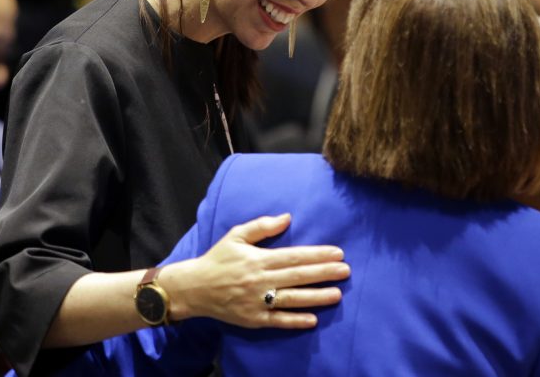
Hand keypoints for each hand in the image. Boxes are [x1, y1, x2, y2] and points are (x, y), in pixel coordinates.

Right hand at [163, 214, 349, 328]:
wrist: (194, 288)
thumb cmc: (218, 259)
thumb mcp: (236, 235)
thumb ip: (262, 226)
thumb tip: (287, 218)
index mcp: (258, 259)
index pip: (293, 257)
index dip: (316, 255)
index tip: (337, 253)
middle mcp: (259, 280)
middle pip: (297, 276)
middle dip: (323, 273)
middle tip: (345, 271)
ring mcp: (256, 302)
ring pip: (291, 299)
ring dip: (316, 297)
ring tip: (337, 294)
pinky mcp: (252, 319)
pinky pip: (277, 321)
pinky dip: (294, 321)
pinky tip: (313, 320)